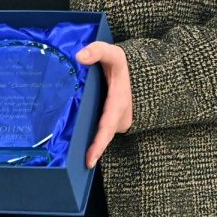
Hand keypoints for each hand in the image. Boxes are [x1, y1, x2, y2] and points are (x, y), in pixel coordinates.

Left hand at [76, 41, 132, 168]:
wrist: (144, 74)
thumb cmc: (126, 65)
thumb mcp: (114, 54)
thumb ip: (98, 51)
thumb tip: (79, 56)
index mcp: (119, 103)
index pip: (107, 127)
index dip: (99, 144)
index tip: (89, 159)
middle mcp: (121, 117)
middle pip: (104, 136)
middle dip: (92, 150)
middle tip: (74, 165)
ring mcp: (119, 121)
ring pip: (103, 134)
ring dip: (90, 144)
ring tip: (72, 158)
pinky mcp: (114, 121)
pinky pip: (103, 130)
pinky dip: (92, 137)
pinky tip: (78, 143)